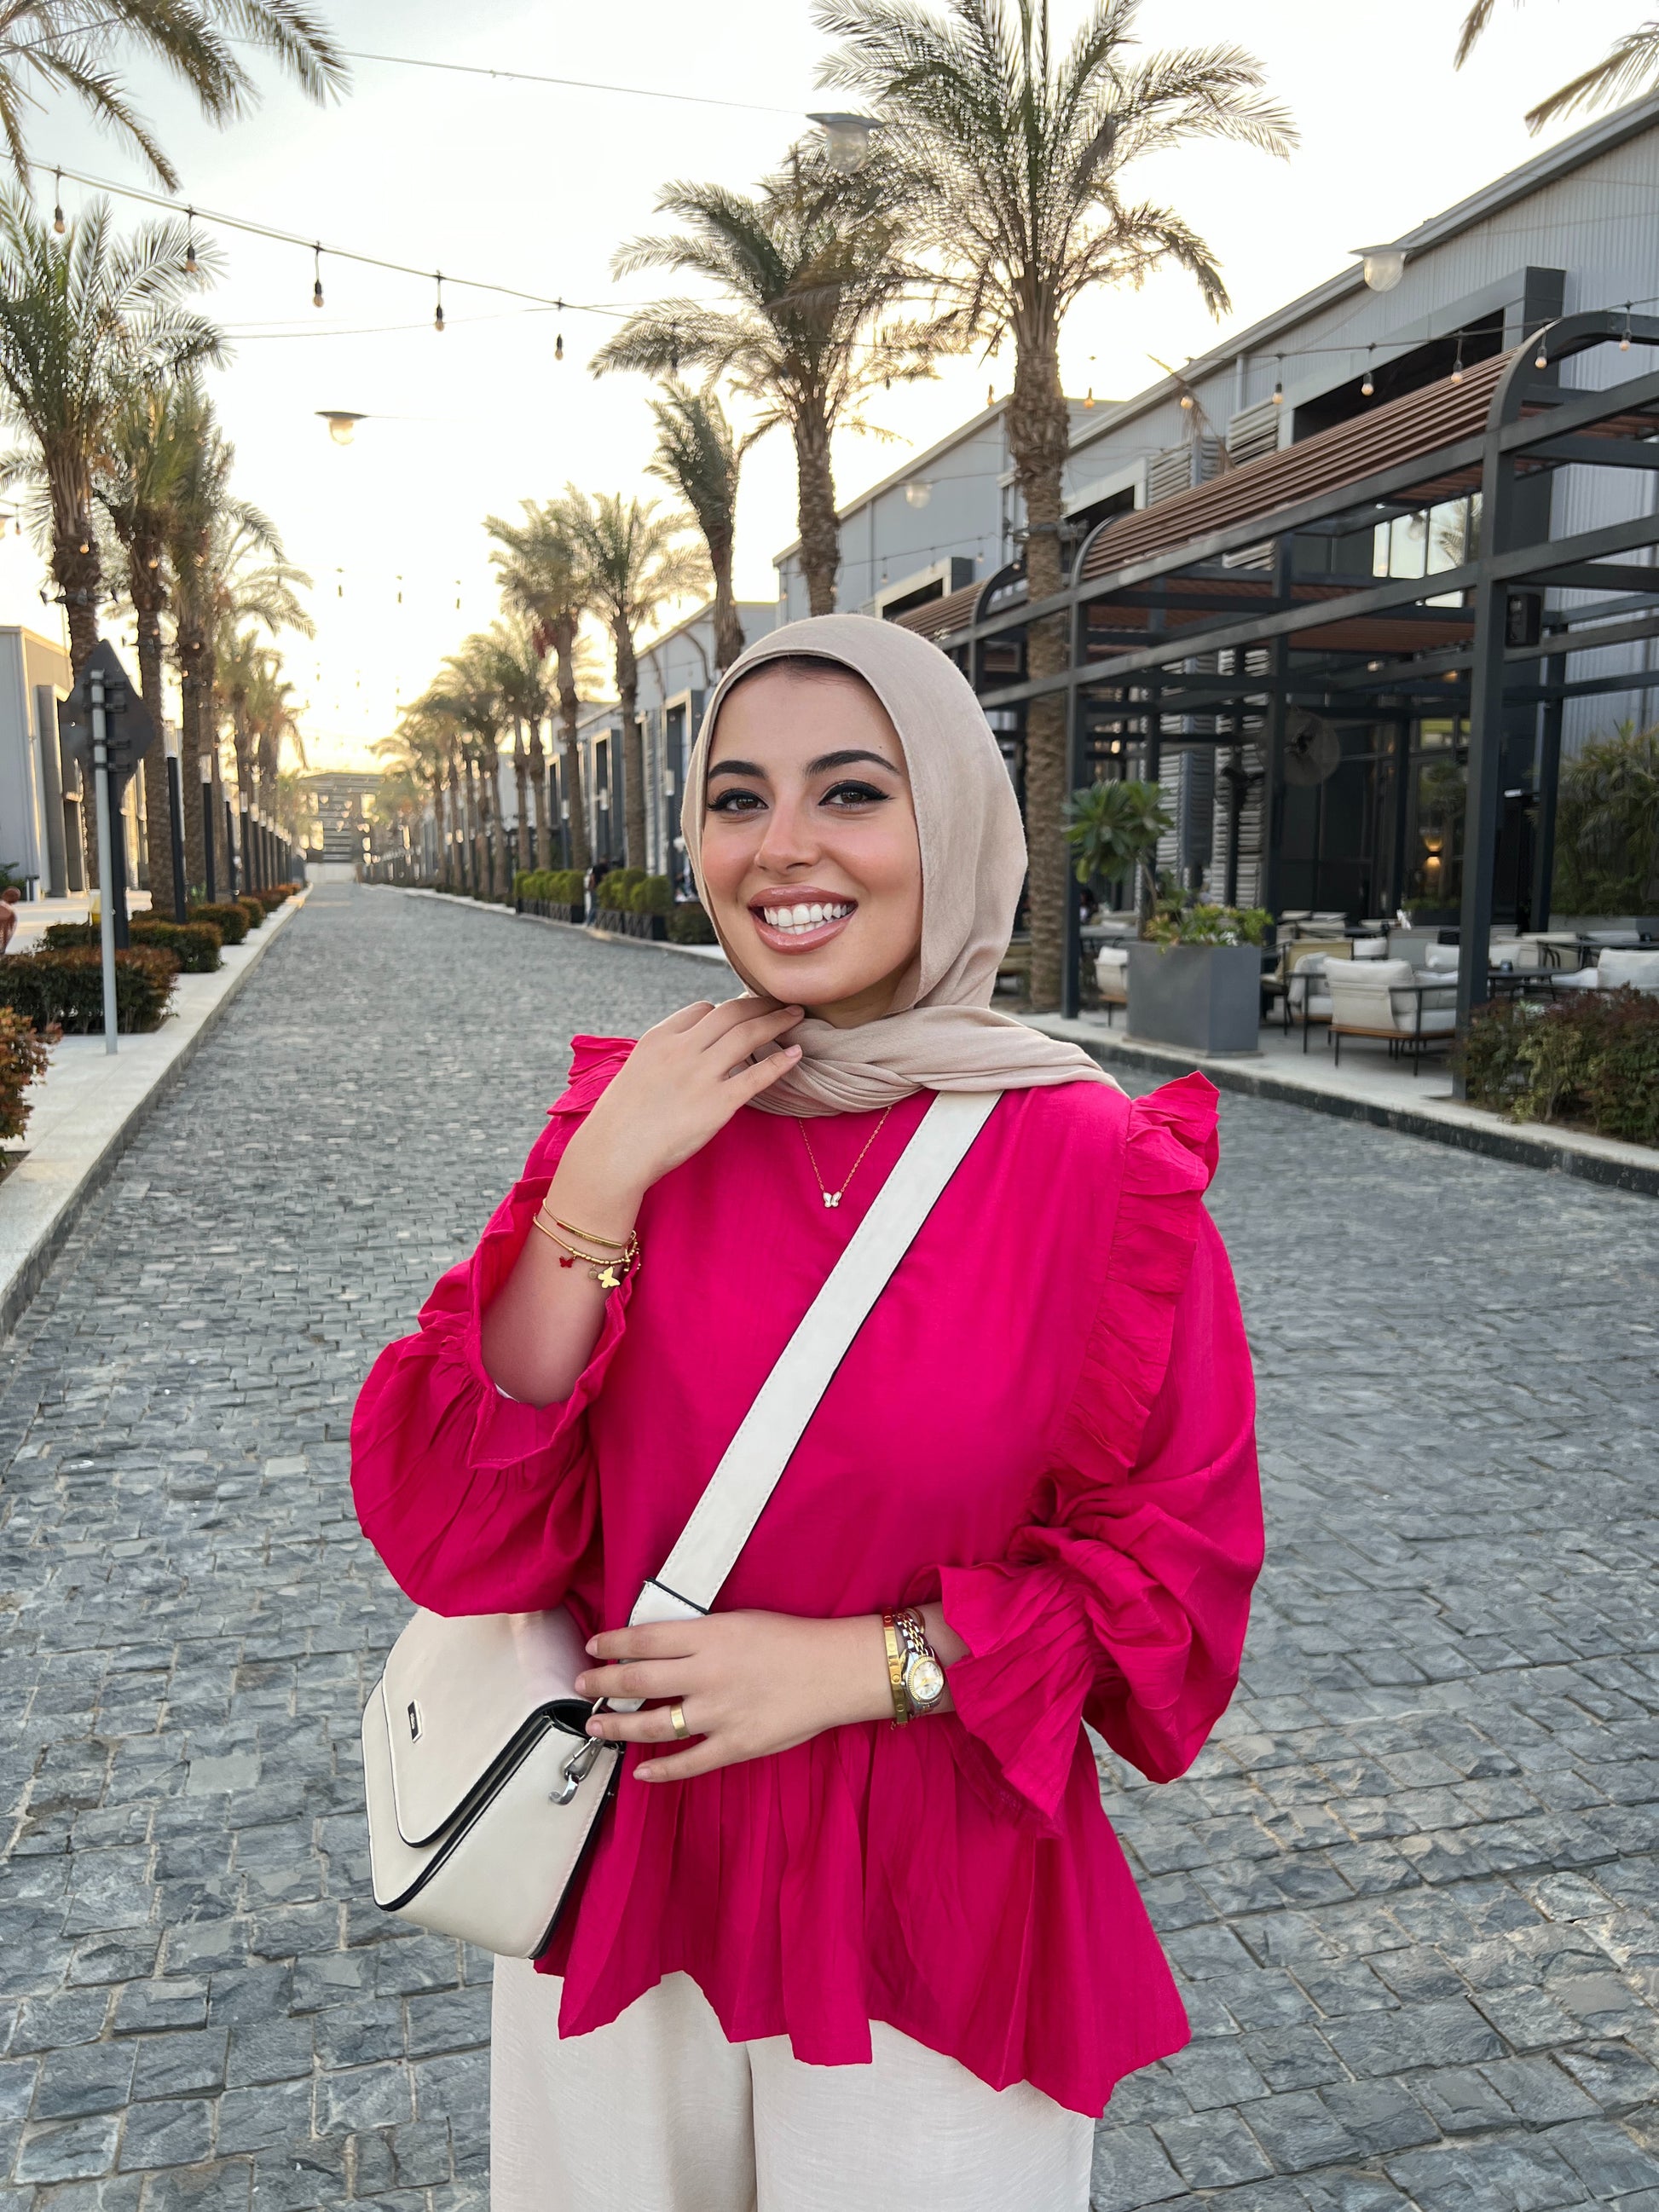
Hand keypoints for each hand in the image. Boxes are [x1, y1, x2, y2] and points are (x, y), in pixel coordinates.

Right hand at [561, 997, 803, 1201]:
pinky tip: (796, 1054)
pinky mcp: (718, 1103)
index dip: (726, 1009)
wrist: (614, 1153)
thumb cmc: (620, 1120)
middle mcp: (682, 1049)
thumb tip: (687, 1055)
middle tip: (782, 1000)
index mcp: (659, 1038)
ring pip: (748, 1034)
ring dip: (776, 1021)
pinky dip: (781, 1061)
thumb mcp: (636, 1071)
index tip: (743, 1012)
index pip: (702, 1009)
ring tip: (796, 1016)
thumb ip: (663, 1057)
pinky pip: (758, 1075)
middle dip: (760, 1003)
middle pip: (731, 1013)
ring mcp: (702, 1075)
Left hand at [573, 1610, 895, 1781]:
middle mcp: (707, 1674)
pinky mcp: (736, 1744)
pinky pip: (689, 1762)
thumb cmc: (791, 1639)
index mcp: (709, 1636)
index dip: (612, 1644)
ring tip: (597, 1726)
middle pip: (638, 1680)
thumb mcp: (739, 1620)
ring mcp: (720, 1713)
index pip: (644, 1639)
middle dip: (603, 1684)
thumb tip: (656, 1646)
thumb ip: (699, 1636)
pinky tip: (640, 1769)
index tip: (593, 1647)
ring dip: (619, 1726)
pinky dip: (661, 1769)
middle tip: (582, 1686)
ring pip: (654, 1724)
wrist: (836, 1670)